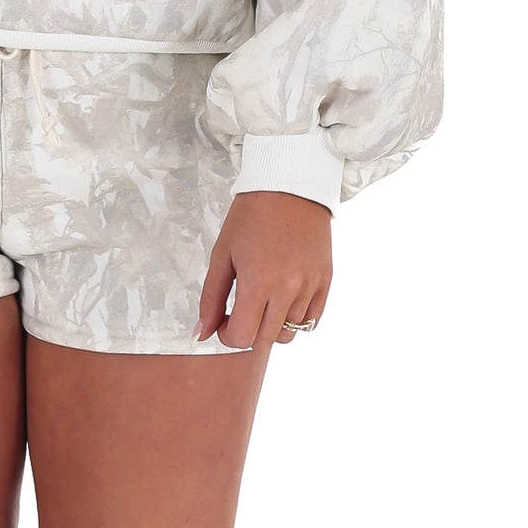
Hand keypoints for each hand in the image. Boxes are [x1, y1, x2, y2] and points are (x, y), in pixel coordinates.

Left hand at [195, 190, 331, 352]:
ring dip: (272, 326)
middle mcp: (287, 290)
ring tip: (264, 299)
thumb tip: (202, 333)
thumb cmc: (250, 217)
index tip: (223, 321)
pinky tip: (284, 297)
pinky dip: (296, 317)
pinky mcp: (325, 281)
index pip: (242, 338)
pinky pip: (311, 319)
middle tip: (240, 310)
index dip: (227, 336)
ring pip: (290, 333)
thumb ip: (211, 297)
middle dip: (248, 332)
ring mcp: (310, 287)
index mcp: (257, 283)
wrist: (290, 186)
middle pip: (265, 340)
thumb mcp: (222, 253)